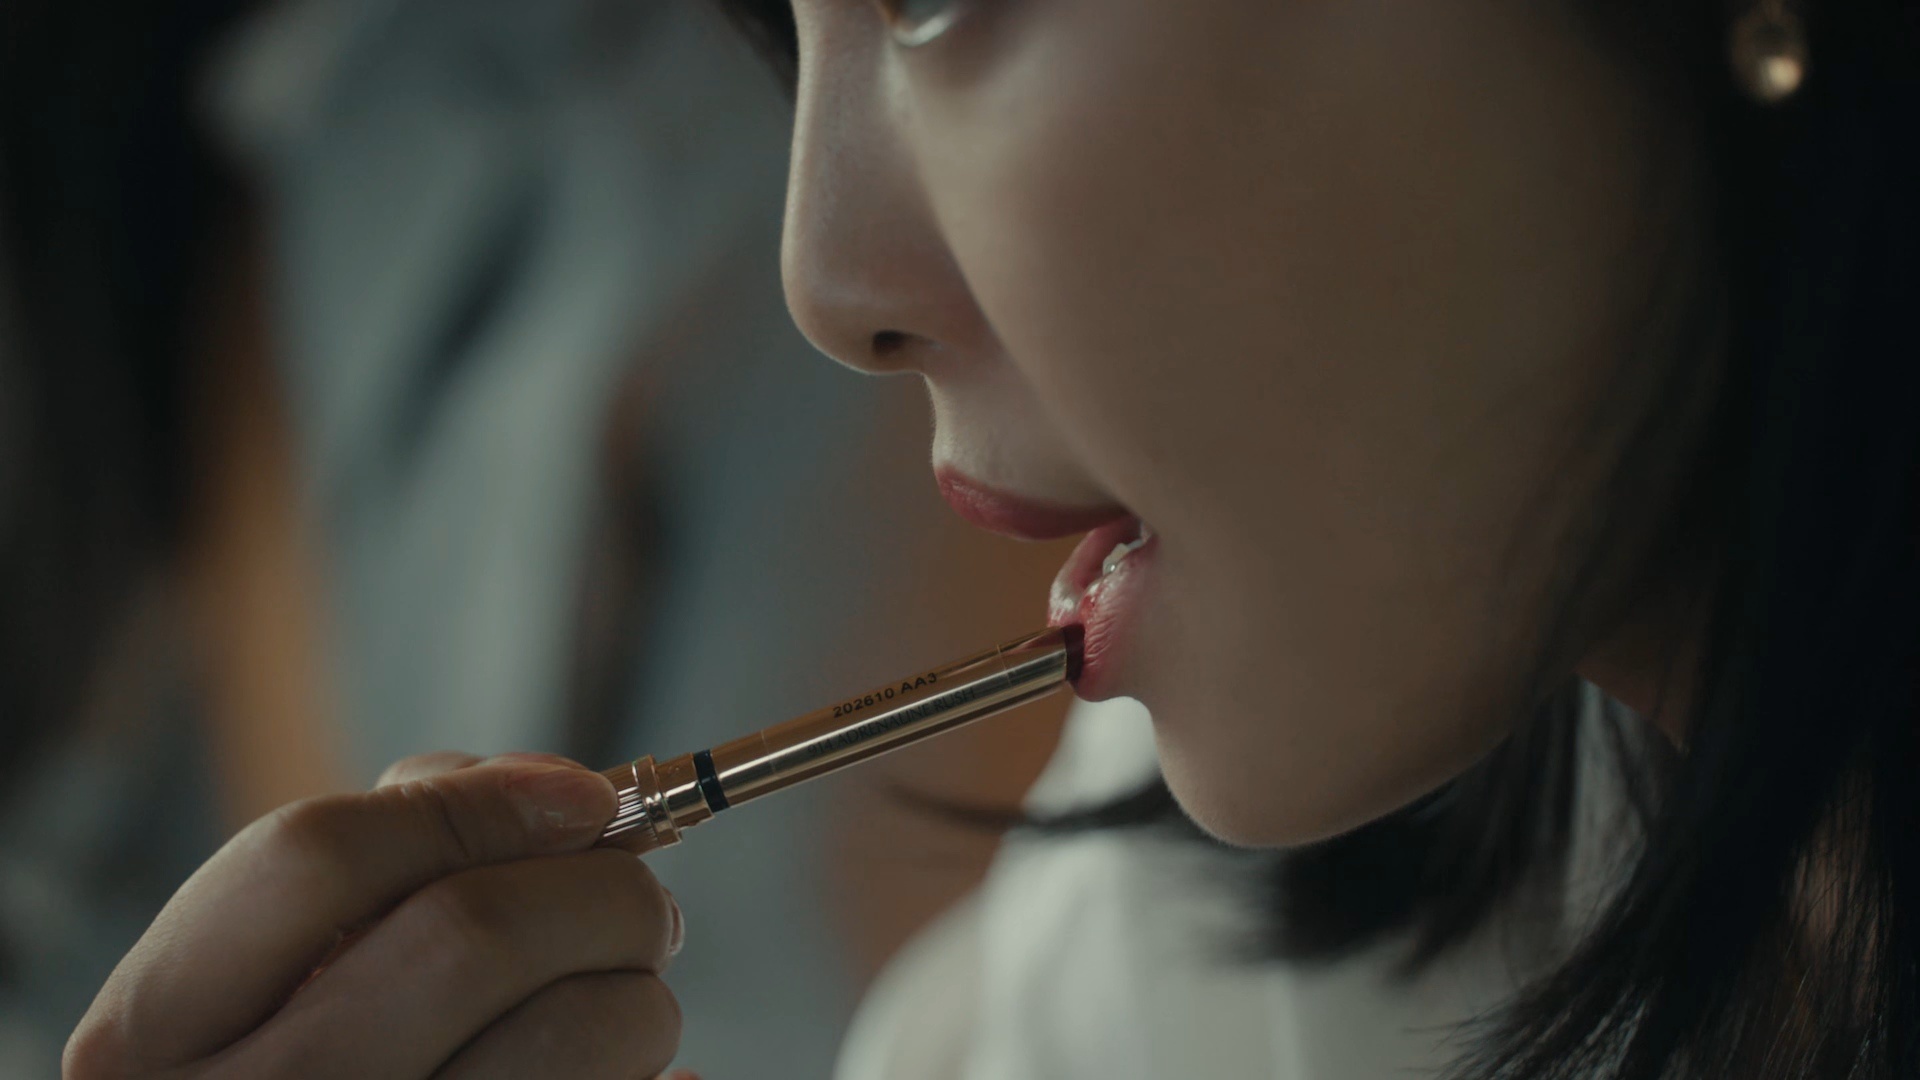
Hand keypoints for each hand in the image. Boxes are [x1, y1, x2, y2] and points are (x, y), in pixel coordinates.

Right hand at [67, 751, 685, 1078]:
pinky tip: (610, 1074)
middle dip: (601, 891)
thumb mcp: (281, 958)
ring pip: (579, 1032)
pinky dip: (644, 1075)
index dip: (478, 803)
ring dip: (637, 995)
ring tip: (620, 1001)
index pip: (321, 856)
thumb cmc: (301, 1055)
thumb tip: (571, 796)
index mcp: (159, 1028)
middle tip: (641, 905)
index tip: (587, 797)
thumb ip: (397, 843)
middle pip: (469, 936)